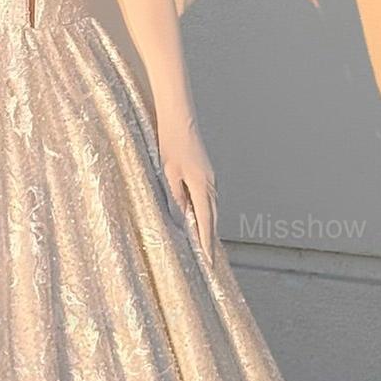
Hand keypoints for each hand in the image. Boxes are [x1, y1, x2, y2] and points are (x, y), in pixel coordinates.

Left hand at [161, 133, 217, 260]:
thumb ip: (175, 199)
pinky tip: (201, 220)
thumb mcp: (167, 174)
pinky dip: (206, 214)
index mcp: (202, 186)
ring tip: (206, 247)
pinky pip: (208, 200)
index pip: (206, 222)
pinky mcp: (206, 173)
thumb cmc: (169, 144)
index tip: (208, 262)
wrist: (178, 118)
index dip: (206, 244)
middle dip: (210, 240)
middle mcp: (211, 184)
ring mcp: (210, 178)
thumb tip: (181, 222)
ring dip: (209, 228)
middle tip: (209, 262)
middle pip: (213, 218)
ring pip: (212, 209)